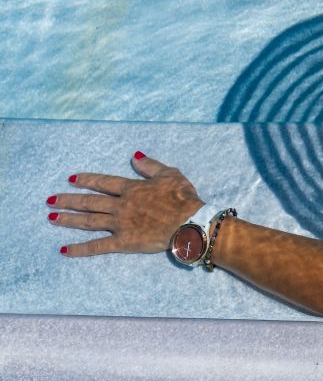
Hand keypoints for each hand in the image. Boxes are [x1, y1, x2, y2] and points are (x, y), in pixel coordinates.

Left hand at [48, 152, 202, 256]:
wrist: (188, 222)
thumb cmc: (181, 196)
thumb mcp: (169, 174)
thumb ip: (150, 165)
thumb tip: (134, 156)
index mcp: (132, 188)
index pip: (104, 182)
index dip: (87, 179)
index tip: (71, 178)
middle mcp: (121, 205)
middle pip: (90, 202)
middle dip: (69, 200)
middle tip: (50, 199)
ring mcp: (120, 224)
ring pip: (89, 221)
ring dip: (69, 219)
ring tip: (52, 217)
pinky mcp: (122, 242)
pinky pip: (98, 246)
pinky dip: (80, 248)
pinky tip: (64, 250)